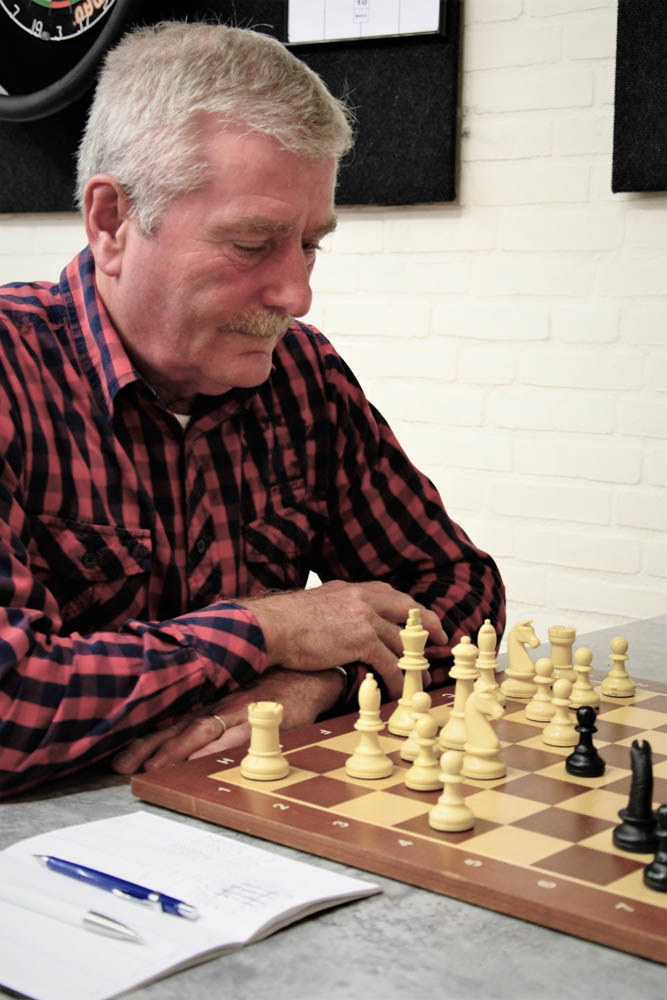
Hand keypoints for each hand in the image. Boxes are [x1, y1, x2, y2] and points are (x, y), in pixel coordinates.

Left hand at [111, 668, 343, 773]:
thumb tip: (178, 728)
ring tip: (151, 768)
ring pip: (200, 731)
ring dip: (174, 751)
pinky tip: (198, 761)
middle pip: (178, 727)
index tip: (119, 754)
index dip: (144, 737)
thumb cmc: (272, 686)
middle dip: (149, 748)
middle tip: (122, 766)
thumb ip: (212, 709)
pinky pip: (235, 737)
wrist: (311, 676)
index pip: (172, 719)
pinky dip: (215, 749)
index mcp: (212, 699)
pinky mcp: (261, 718)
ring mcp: (240, 710)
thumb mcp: (237, 692)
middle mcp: (220, 704)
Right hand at [240, 580, 446, 699]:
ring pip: (402, 643)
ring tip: (420, 679)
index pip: (392, 595)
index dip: (411, 610)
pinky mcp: (362, 640)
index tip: (422, 621)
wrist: (271, 626)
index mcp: (353, 589)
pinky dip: (396, 679)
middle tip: (439, 641)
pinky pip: (389, 663)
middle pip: (409, 611)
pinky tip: (398, 691)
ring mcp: (365, 618)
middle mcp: (364, 599)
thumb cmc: (285, 621)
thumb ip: (336, 608)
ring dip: (414, 664)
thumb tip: (341, 622)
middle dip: (427, 627)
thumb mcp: (317, 603)